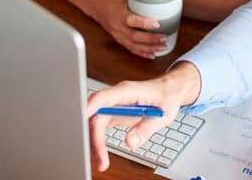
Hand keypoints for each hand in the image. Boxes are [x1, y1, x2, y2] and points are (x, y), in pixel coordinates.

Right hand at [86, 62, 201, 171]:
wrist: (170, 89)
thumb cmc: (167, 97)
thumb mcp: (162, 114)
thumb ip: (146, 128)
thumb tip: (130, 142)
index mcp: (126, 91)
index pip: (101, 99)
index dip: (88, 111)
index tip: (82, 128)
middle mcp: (116, 96)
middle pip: (94, 114)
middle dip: (92, 137)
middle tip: (99, 158)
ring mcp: (113, 104)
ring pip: (94, 122)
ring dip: (94, 142)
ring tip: (101, 161)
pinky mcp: (113, 112)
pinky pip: (99, 126)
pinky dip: (97, 140)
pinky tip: (100, 153)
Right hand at [91, 0, 167, 58]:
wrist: (98, 6)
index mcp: (119, 14)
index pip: (131, 20)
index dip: (144, 23)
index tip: (157, 23)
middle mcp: (118, 27)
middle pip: (134, 36)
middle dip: (151, 39)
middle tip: (164, 38)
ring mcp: (118, 35)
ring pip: (133, 45)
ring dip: (149, 48)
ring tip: (162, 47)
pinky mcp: (119, 40)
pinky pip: (131, 49)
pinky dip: (142, 53)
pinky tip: (152, 54)